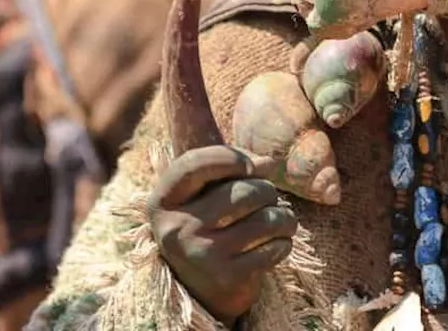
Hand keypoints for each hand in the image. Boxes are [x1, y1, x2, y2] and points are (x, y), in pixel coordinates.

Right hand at [149, 146, 297, 324]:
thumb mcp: (201, 193)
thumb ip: (229, 168)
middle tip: (268, 199)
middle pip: (244, 192)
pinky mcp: (227, 277)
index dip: (230, 157)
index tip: (250, 165)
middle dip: (267, 190)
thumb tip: (269, 163)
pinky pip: (274, 247)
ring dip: (284, 217)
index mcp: (164, 202)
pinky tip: (277, 243)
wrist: (200, 291)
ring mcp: (201, 255)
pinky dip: (284, 242)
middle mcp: (177, 229)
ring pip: (266, 219)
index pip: (195, 164)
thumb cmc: (206, 225)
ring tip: (280, 220)